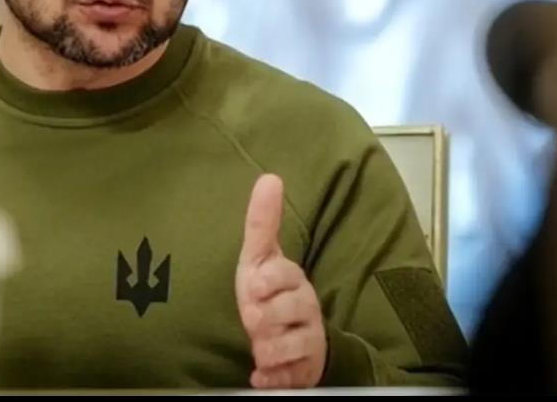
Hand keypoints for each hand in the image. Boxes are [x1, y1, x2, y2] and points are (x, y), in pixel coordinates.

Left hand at [236, 174, 326, 388]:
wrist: (290, 336)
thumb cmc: (269, 291)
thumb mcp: (259, 257)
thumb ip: (262, 222)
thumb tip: (270, 177)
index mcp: (291, 279)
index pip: (285, 274)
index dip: (268, 280)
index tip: (252, 286)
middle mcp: (305, 307)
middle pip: (294, 308)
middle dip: (268, 315)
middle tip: (250, 318)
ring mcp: (307, 339)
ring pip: (296, 343)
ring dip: (273, 348)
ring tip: (258, 350)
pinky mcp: (304, 368)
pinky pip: (293, 376)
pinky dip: (276, 379)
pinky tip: (260, 379)